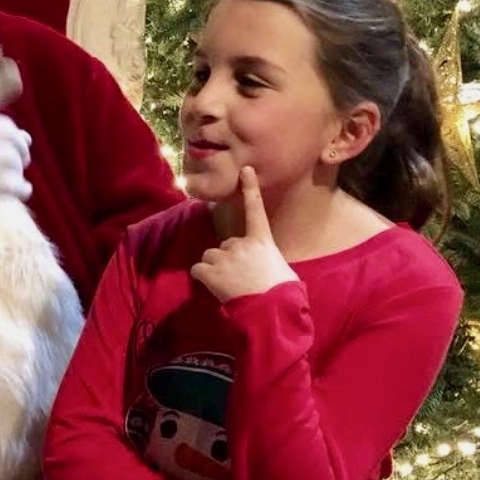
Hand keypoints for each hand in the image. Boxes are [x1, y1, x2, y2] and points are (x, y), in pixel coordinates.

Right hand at [0, 60, 30, 229]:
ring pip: (10, 160)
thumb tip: (27, 137)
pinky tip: (22, 190)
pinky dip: (20, 187)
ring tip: (17, 178)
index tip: (13, 73)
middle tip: (23, 159)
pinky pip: (7, 183)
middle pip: (7, 134)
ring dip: (19, 170)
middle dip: (20, 148)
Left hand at [190, 166, 297, 302]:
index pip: (255, 209)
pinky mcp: (211, 271)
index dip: (250, 188)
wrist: (270, 310)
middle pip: (225, 245)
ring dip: (214, 267)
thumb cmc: (282, 294)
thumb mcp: (281, 269)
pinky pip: (198, 269)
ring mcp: (225, 257)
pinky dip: (202, 277)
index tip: (245, 170)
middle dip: (228, 259)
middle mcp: (242, 244)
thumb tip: (262, 266)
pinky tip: (215, 287)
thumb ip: (267, 260)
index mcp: (263, 241)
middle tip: (239, 278)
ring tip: (229, 284)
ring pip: (209, 256)